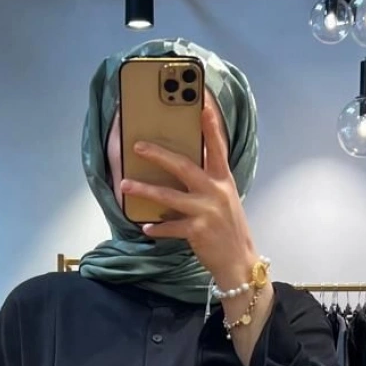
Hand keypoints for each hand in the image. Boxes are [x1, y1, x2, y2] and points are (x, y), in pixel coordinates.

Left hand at [121, 95, 257, 291]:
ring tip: (125, 185)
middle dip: (159, 154)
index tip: (201, 102)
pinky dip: (156, 228)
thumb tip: (183, 167)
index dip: (210, 124)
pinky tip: (145, 227)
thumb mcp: (225, 199)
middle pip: (184, 166)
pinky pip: (170, 227)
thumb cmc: (229, 229)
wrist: (239, 262)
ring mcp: (206, 211)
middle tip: (138, 145)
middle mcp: (216, 192)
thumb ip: (209, 182)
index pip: (218, 146)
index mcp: (224, 180)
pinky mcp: (197, 231)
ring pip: (169, 197)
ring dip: (145, 190)